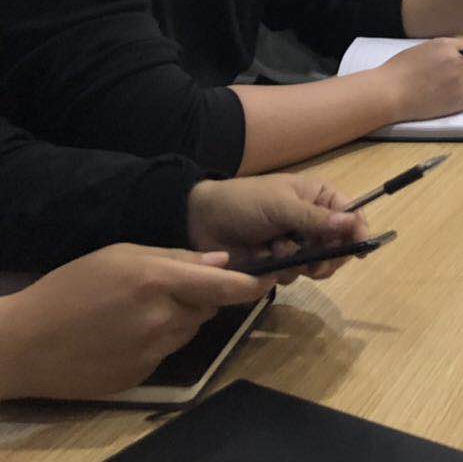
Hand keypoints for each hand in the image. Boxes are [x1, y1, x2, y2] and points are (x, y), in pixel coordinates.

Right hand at [0, 245, 271, 400]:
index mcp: (158, 280)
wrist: (26, 344)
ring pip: (189, 330)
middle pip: (207, 307)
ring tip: (137, 311)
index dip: (251, 284)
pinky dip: (157, 341)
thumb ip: (175, 257)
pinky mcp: (143, 375)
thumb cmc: (71, 288)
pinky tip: (125, 334)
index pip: (224, 285)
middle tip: (165, 289)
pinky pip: (166, 352)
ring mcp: (153, 350)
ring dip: (179, 319)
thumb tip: (221, 260)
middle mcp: (163, 317)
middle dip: (199, 297)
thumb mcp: (120, 255)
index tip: (269, 279)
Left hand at [187, 174, 369, 282]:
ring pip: (317, 264)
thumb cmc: (245, 202)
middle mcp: (313, 222)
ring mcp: (297, 244)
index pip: (352, 214)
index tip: (359, 249)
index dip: (358, 231)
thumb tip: (352, 224)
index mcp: (319, 197)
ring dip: (299, 263)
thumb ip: (316, 218)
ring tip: (278, 252)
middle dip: (328, 256)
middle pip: (340, 245)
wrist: (201, 220)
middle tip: (316, 264)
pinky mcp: (280, 264)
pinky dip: (282, 271)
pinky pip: (294, 276)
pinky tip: (265, 259)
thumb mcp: (281, 205)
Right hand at [378, 38, 462, 122]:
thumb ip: (441, 52)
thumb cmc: (398, 72)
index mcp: (446, 46)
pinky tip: (449, 101)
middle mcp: (457, 61)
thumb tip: (457, 57)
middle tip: (460, 79)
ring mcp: (459, 81)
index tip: (461, 64)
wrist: (389, 92)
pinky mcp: (458, 100)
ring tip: (450, 92)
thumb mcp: (420, 51)